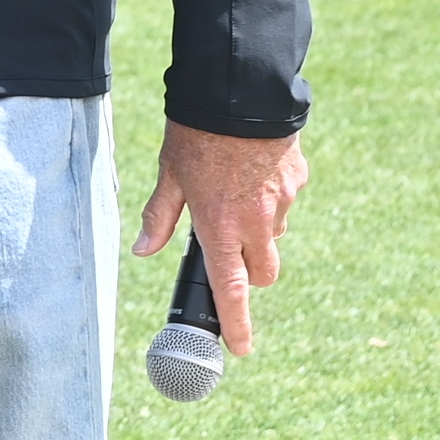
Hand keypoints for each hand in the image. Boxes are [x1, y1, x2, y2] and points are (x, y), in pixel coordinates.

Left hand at [135, 125, 308, 357]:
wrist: (239, 89)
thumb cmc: (196, 131)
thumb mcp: (169, 174)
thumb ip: (159, 216)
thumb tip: (142, 250)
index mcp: (220, 227)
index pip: (231, 290)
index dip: (238, 324)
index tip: (242, 349)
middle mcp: (256, 223)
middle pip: (262, 273)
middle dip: (248, 271)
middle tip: (228, 247)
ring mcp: (282, 202)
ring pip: (274, 235)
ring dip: (258, 230)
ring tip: (234, 191)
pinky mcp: (298, 180)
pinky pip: (285, 201)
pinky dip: (270, 196)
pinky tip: (252, 168)